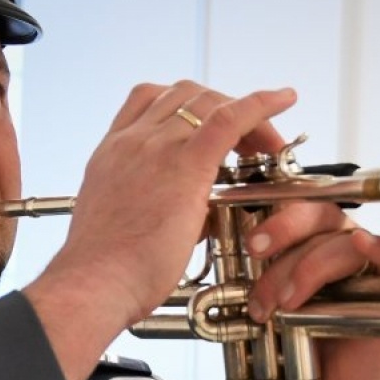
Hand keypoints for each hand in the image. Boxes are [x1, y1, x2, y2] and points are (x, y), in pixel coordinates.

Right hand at [25, 81, 295, 379]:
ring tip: (266, 142)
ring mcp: (157, 147)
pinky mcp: (185, 165)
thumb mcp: (124, 224)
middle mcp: (132, 141)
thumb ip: (154, 209)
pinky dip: (261, 104)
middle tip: (247, 143)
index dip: (186, 105)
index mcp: (113, 153)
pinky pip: (231, 117)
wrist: (94, 283)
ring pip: (209, 102)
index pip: (150, 101)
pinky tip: (284, 99)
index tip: (209, 122)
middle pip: (185, 96)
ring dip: (243, 113)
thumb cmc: (106, 271)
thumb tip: (190, 217)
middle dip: (221, 106)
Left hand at [244, 203, 379, 379]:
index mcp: (308, 247)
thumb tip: (225, 265)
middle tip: (258, 256)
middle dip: (284, 232)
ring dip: (309, 266)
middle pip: (319, 216)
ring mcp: (368, 268)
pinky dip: (379, 248)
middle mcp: (339, 250)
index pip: (294, 211)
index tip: (249, 243)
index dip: (271, 219)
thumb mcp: (266, 313)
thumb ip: (254, 282)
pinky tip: (361, 245)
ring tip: (284, 305)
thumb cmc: (302, 355)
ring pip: (344, 240)